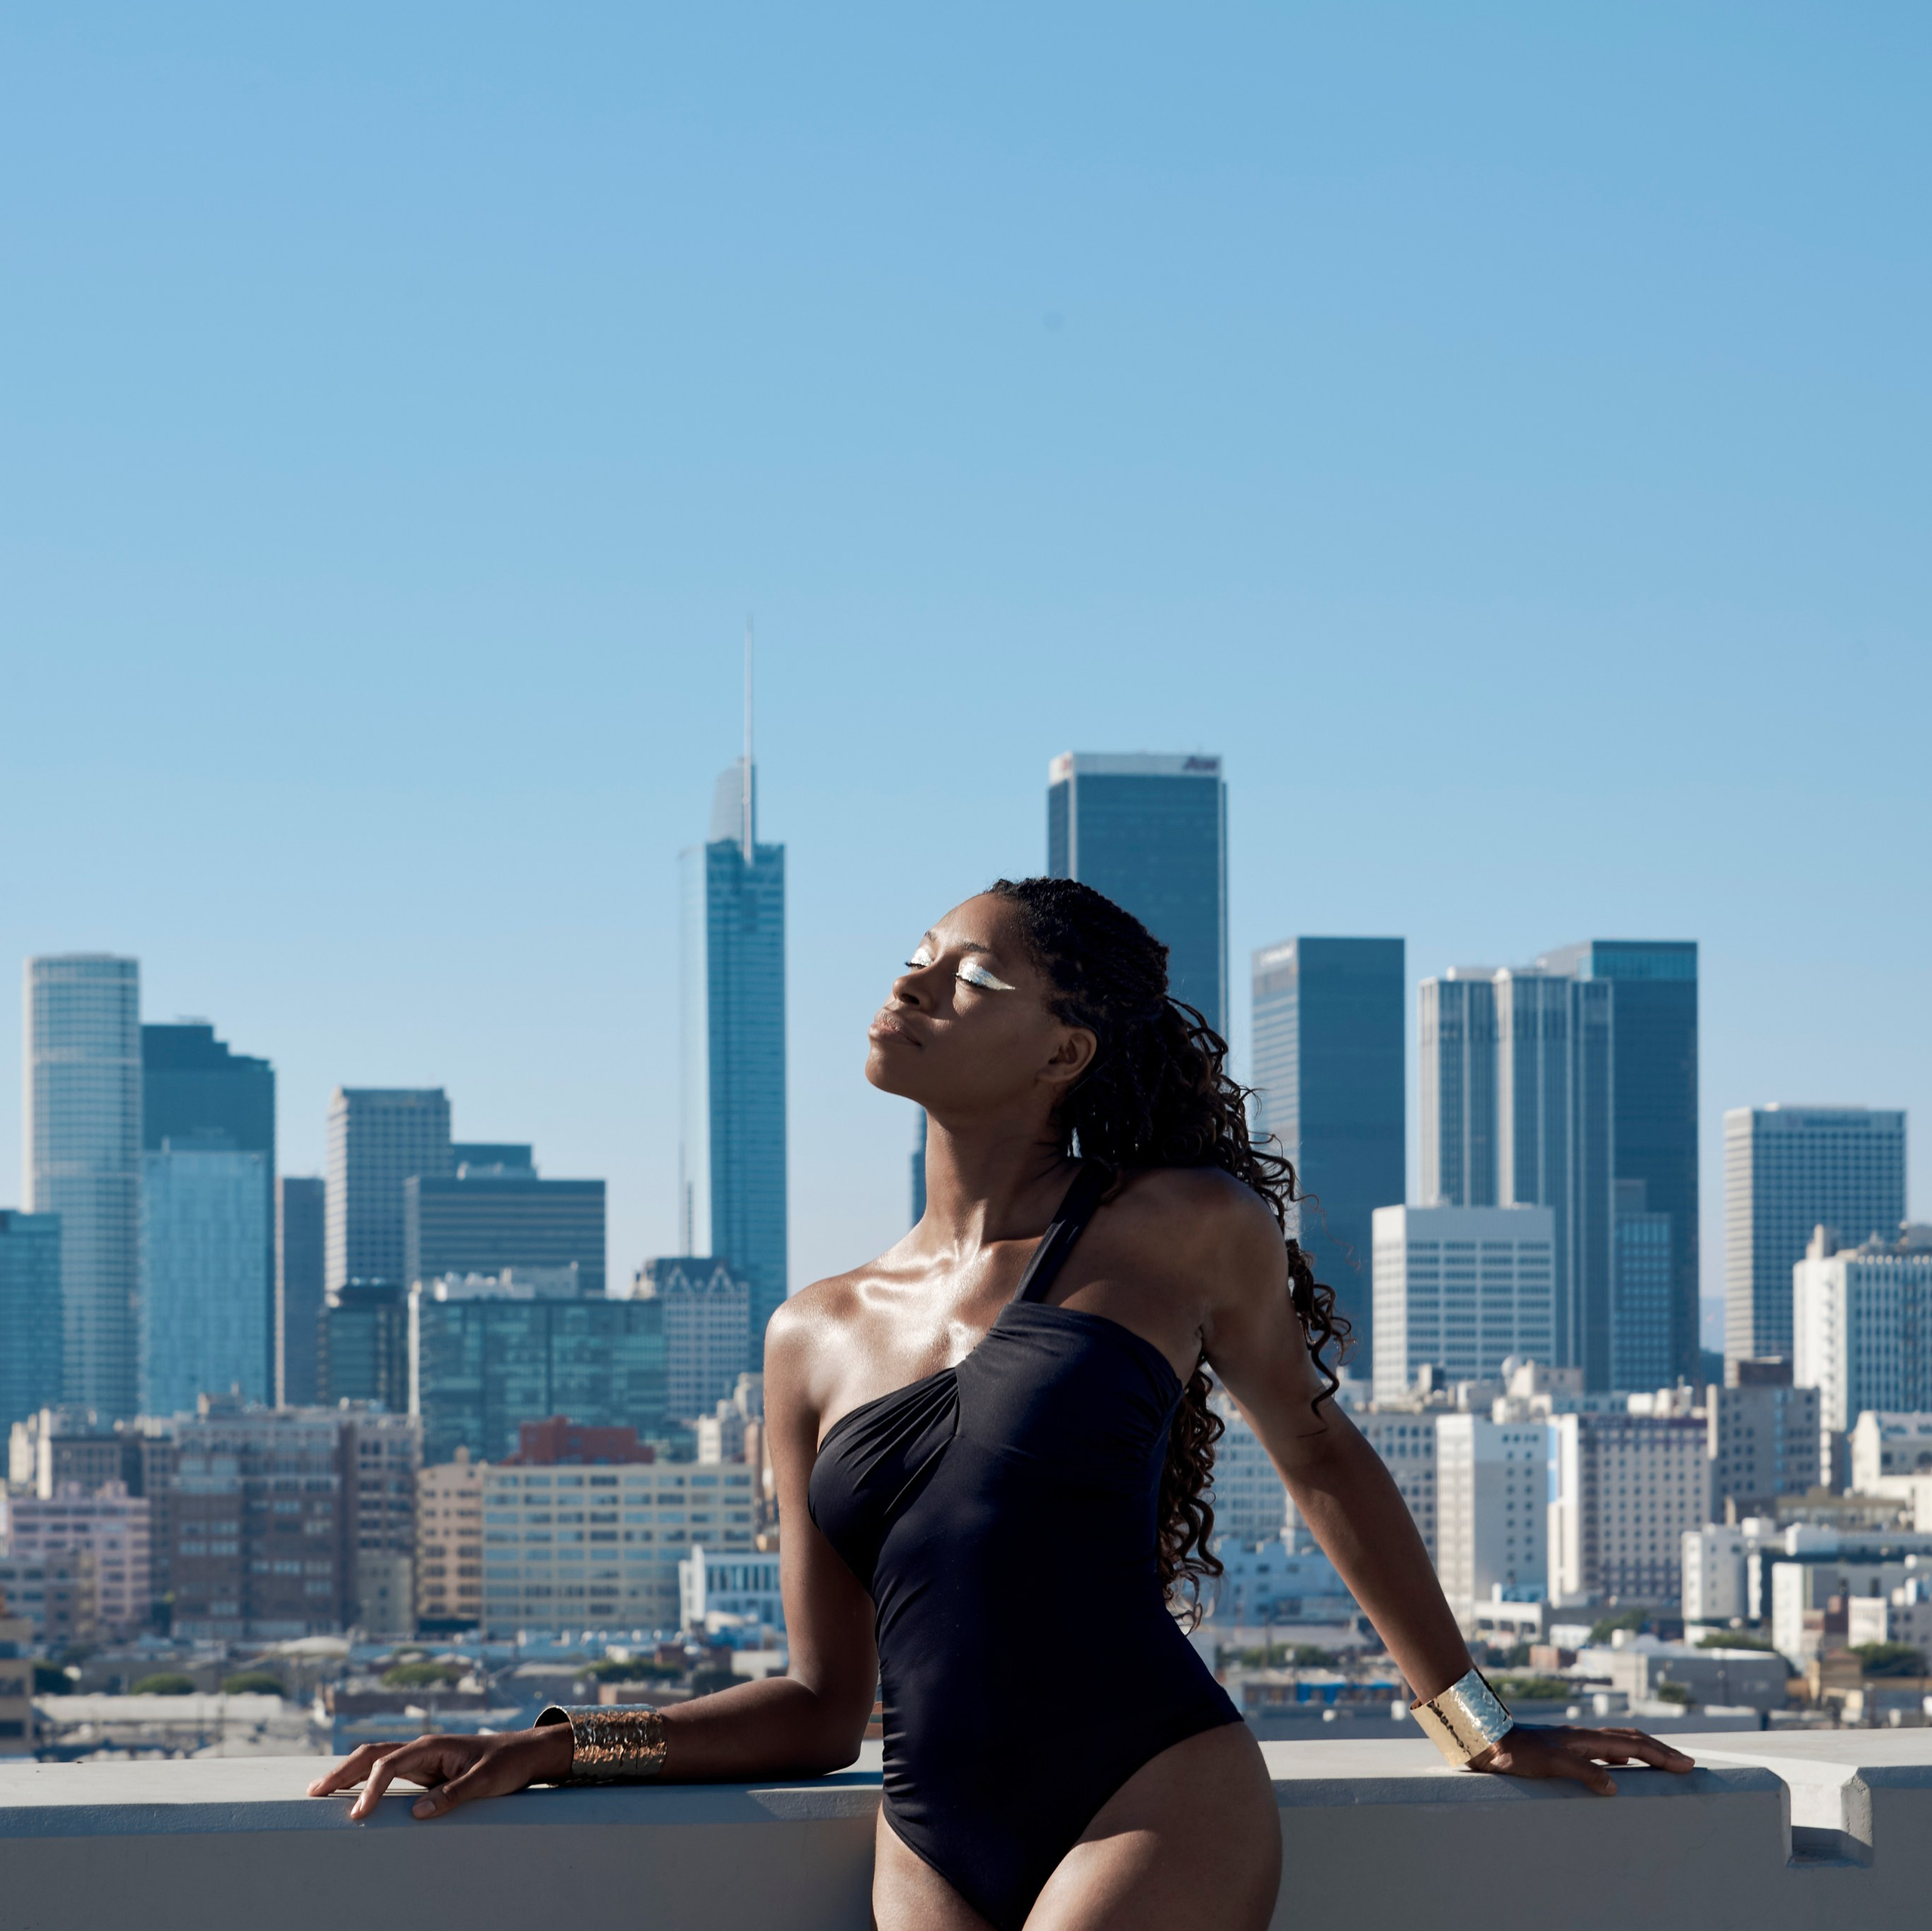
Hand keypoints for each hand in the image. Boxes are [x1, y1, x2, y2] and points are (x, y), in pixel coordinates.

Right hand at [307, 1724, 574, 1820]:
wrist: (524, 1753)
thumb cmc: (506, 1764)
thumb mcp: (485, 1781)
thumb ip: (452, 1794)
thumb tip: (417, 1812)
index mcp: (432, 1746)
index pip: (390, 1765)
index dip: (370, 1789)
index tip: (358, 1815)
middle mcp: (422, 1748)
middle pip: (372, 1754)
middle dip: (341, 1771)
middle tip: (312, 1792)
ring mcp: (422, 1758)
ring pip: (376, 1760)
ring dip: (348, 1773)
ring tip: (320, 1791)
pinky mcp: (425, 1769)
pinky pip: (388, 1772)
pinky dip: (364, 1779)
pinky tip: (350, 1792)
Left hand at [1470, 1724, 1695, 1796]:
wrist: (1486, 1739)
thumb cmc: (1516, 1753)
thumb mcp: (1550, 1763)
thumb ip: (1582, 1772)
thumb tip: (1614, 1788)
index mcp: (1585, 1739)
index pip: (1632, 1745)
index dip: (1660, 1755)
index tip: (1686, 1765)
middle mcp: (1584, 1737)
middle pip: (1631, 1740)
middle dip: (1660, 1752)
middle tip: (1686, 1764)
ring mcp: (1574, 1742)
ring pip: (1618, 1743)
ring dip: (1644, 1752)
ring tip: (1663, 1763)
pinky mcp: (1564, 1750)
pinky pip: (1603, 1751)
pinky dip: (1622, 1757)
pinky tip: (1621, 1769)